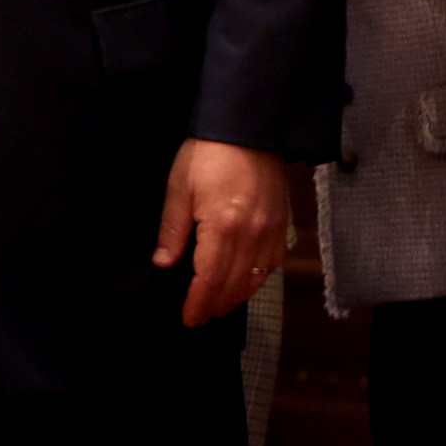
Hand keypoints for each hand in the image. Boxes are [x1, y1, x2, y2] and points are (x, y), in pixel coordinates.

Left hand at [152, 139, 290, 327]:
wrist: (248, 127)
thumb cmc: (209, 153)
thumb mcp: (179, 187)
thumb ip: (173, 230)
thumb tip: (163, 263)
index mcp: (222, 228)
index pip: (210, 280)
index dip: (198, 303)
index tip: (189, 318)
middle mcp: (251, 236)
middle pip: (234, 285)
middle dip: (216, 305)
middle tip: (201, 317)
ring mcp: (271, 231)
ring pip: (255, 279)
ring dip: (236, 297)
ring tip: (219, 305)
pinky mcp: (282, 224)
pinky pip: (272, 263)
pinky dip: (257, 279)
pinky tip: (245, 281)